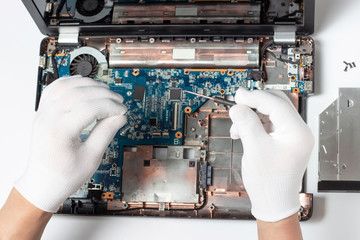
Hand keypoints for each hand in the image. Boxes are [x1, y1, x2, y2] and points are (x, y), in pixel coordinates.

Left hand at [14, 76, 126, 212]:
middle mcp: (47, 118)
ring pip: (66, 85)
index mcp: (59, 132)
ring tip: (105, 92)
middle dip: (103, 94)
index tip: (122, 111)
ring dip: (89, 84)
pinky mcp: (42, 111)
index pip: (89, 107)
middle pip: (79, 92)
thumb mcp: (91, 158)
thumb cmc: (64, 175)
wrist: (43, 182)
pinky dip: (72, 82)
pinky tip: (85, 85)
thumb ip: (106, 133)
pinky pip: (55, 87)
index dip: (110, 106)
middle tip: (118, 102)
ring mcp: (42, 113)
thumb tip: (119, 116)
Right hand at [229, 88, 313, 221]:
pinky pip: (268, 123)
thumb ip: (246, 123)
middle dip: (254, 104)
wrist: (272, 202)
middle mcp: (298, 131)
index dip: (255, 97)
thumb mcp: (254, 149)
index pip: (276, 104)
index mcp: (297, 133)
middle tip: (237, 104)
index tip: (238, 96)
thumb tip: (237, 106)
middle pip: (276, 104)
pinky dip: (253, 124)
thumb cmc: (268, 182)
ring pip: (270, 112)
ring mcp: (291, 135)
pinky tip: (241, 132)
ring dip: (251, 115)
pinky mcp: (283, 140)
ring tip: (236, 127)